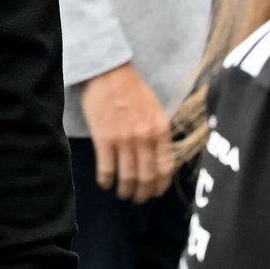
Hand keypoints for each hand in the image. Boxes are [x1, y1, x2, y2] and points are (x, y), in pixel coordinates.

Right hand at [80, 62, 174, 203]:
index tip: (153, 192)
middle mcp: (145, 138)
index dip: (160, 186)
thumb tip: (157, 156)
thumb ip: (158, 132)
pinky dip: (106, 180)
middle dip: (142, 193)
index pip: (165, 169)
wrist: (107, 70)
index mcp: (161, 130)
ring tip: (121, 193)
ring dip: (124, 190)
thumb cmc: (131, 87)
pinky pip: (107, 168)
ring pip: (127, 177)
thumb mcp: (155, 108)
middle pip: (147, 177)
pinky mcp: (104, 138)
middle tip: (136, 198)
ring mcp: (124, 139)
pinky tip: (105, 182)